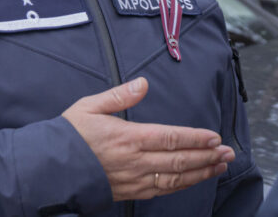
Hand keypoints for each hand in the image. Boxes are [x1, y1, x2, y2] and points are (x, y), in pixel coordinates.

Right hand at [62, 77, 234, 200]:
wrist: (49, 169)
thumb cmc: (68, 136)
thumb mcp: (90, 106)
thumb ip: (119, 95)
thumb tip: (143, 83)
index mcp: (128, 138)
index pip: (170, 138)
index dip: (195, 139)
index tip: (214, 137)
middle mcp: (135, 161)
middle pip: (179, 161)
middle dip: (207, 157)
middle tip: (228, 153)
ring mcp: (133, 180)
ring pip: (174, 179)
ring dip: (200, 173)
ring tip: (219, 167)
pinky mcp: (128, 193)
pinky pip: (161, 192)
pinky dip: (180, 187)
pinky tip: (192, 181)